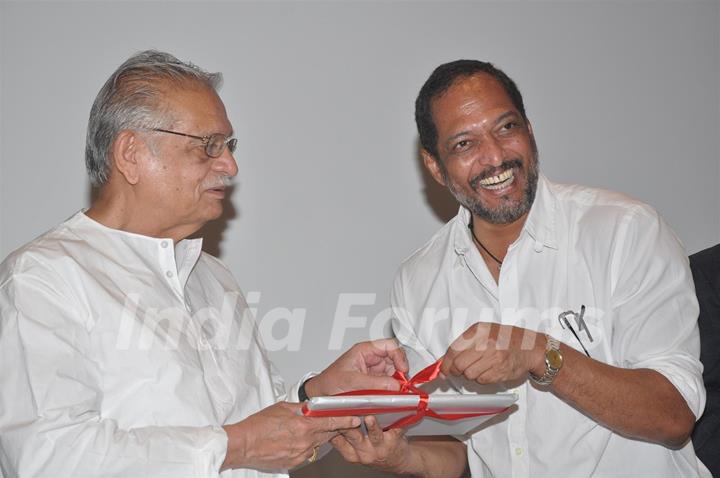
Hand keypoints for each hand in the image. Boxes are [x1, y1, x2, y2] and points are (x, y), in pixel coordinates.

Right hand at [222, 401, 359, 471]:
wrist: (244, 444)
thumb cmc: (259, 425)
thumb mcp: (282, 408)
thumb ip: (301, 408)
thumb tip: (312, 406)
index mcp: (303, 424)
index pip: (331, 422)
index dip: (345, 420)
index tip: (354, 418)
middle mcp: (305, 441)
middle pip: (327, 434)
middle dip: (332, 428)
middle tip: (336, 423)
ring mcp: (300, 453)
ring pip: (316, 444)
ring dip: (315, 437)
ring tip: (300, 431)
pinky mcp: (295, 462)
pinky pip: (306, 453)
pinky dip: (304, 446)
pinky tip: (292, 441)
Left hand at [306, 338, 408, 396]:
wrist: (321, 395)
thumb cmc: (329, 382)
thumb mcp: (352, 381)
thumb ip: (375, 383)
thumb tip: (395, 385)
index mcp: (365, 350)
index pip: (389, 345)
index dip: (399, 355)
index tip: (403, 369)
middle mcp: (371, 359)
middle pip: (395, 359)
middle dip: (400, 371)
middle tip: (401, 383)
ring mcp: (373, 371)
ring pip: (393, 373)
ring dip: (396, 382)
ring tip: (395, 391)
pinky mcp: (374, 383)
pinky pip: (388, 384)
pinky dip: (391, 390)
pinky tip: (390, 395)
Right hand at [331, 416, 419, 473]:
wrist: (398, 461)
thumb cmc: (375, 451)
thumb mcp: (355, 450)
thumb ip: (344, 437)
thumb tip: (332, 416)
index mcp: (351, 453)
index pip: (337, 439)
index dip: (332, 427)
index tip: (327, 416)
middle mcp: (364, 452)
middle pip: (353, 436)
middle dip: (347, 425)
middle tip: (344, 414)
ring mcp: (379, 447)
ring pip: (374, 435)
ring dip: (372, 426)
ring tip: (369, 418)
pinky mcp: (394, 441)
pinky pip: (395, 430)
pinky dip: (396, 421)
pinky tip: (396, 413)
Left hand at [441, 322, 544, 383]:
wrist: (529, 347)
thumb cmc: (504, 339)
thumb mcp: (482, 333)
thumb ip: (461, 346)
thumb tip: (443, 363)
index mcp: (478, 330)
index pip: (454, 350)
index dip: (446, 363)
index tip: (443, 370)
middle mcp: (486, 343)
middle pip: (459, 364)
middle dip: (456, 371)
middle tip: (460, 370)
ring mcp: (494, 357)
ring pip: (469, 375)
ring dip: (470, 375)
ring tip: (480, 367)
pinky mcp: (500, 371)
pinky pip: (481, 380)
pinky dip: (481, 379)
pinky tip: (489, 370)